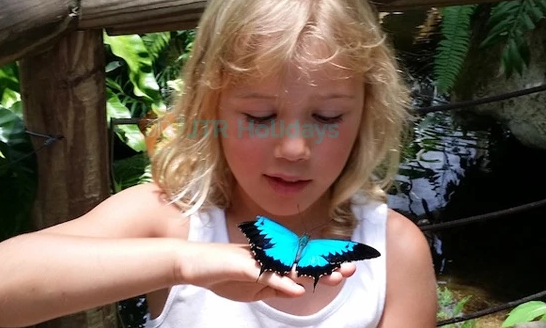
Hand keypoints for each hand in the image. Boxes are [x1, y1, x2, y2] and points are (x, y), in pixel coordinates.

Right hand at [175, 241, 356, 302]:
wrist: (195, 266)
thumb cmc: (226, 274)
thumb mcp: (256, 288)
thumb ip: (278, 287)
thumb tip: (300, 289)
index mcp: (274, 260)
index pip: (303, 261)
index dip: (325, 263)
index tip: (347, 267)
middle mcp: (270, 255)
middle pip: (303, 259)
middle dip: (328, 263)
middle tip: (350, 269)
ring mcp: (259, 258)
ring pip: (290, 265)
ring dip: (313, 271)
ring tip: (333, 277)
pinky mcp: (245, 265)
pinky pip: (266, 274)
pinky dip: (282, 282)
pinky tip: (297, 288)